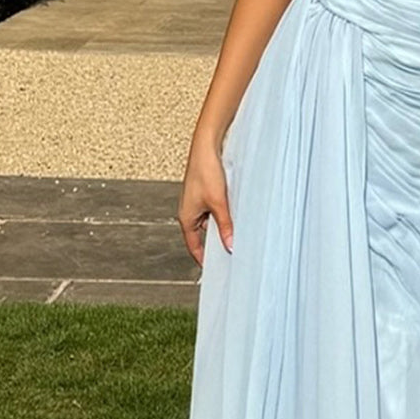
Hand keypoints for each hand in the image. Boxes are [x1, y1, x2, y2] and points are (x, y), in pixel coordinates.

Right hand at [178, 134, 232, 265]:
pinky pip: (212, 213)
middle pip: (201, 236)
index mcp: (186, 218)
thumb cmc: (206, 171)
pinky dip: (221, 217)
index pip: (194, 246)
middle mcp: (188, 212)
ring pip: (208, 224)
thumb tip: (229, 245)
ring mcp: (195, 204)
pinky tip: (232, 217)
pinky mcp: (203, 195)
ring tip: (233, 235)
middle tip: (228, 254)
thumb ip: (225, 226)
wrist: (206, 147)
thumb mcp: (219, 203)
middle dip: (214, 244)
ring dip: (220, 229)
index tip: (214, 270)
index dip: (203, 259)